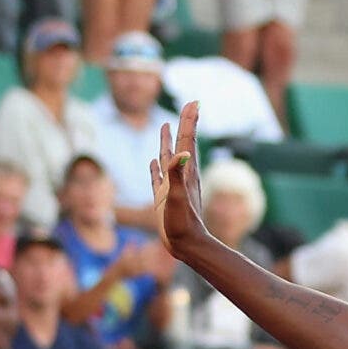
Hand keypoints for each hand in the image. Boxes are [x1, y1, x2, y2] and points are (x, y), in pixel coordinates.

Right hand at [152, 102, 209, 255]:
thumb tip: (181, 153)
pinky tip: (153, 161)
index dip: (189, 121)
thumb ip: (176, 175)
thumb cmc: (182, 224)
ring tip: (167, 126)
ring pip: (168, 158)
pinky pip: (158, 177)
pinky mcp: (163, 198)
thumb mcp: (177, 198)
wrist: (185, 246)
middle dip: (184, 124)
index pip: (187, 140)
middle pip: (181, 143)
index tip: (194, 102)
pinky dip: (156, 166)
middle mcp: (180, 176)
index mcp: (185, 173)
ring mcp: (172, 186)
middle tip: (189, 106)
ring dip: (168, 141)